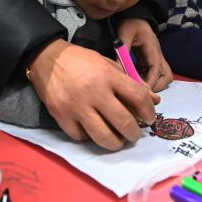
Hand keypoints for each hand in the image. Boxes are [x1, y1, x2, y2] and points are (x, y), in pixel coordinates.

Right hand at [28, 39, 158, 149]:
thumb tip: (154, 101)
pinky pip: (82, 137)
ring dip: (116, 143)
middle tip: (134, 134)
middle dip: (134, 133)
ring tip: (118, 140)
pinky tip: (92, 130)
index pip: (138, 97)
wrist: (47, 58)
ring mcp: (76, 106)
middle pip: (124, 122)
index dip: (149, 111)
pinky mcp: (61, 116)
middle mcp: (94, 92)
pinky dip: (89, 137)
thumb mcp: (108, 64)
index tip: (149, 118)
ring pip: (104, 137)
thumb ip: (130, 83)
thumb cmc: (81, 61)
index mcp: (108, 75)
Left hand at [117, 18, 173, 91]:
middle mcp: (157, 55)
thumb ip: (122, 50)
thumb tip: (117, 69)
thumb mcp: (124, 34)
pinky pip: (152, 75)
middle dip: (157, 86)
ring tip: (137, 88)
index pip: (157, 68)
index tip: (141, 91)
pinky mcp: (149, 61)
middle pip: (167, 76)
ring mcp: (155, 58)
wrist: (134, 16)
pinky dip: (145, 80)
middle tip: (142, 92)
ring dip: (152, 85)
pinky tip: (133, 82)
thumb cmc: (130, 23)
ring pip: (162, 77)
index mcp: (153, 48)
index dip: (150, 81)